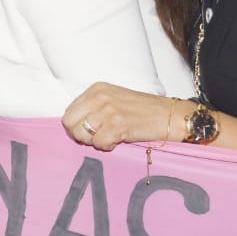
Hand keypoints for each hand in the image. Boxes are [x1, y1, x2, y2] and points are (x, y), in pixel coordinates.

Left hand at [62, 82, 186, 151]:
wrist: (168, 115)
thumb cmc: (140, 110)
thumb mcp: (112, 99)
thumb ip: (92, 107)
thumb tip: (72, 125)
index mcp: (96, 89)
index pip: (68, 112)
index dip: (75, 126)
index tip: (88, 131)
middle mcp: (100, 97)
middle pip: (70, 124)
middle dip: (80, 135)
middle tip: (96, 137)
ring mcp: (108, 110)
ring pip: (82, 135)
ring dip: (94, 141)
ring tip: (109, 137)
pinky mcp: (118, 125)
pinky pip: (99, 143)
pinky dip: (107, 147)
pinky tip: (118, 141)